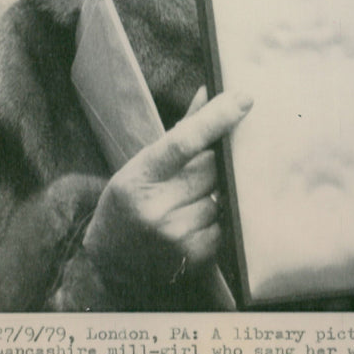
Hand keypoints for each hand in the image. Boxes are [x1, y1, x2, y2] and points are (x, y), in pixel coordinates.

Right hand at [82, 87, 252, 288]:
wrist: (108, 264)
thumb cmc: (131, 202)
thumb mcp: (144, 164)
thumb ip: (182, 130)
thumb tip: (211, 89)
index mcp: (140, 177)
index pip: (184, 141)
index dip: (217, 118)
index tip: (244, 99)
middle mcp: (157, 208)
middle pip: (212, 167)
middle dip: (216, 161)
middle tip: (206, 164)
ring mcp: (176, 235)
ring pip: (221, 196)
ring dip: (216, 192)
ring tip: (191, 200)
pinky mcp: (195, 256)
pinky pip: (225, 223)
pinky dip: (218, 218)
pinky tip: (197, 220)